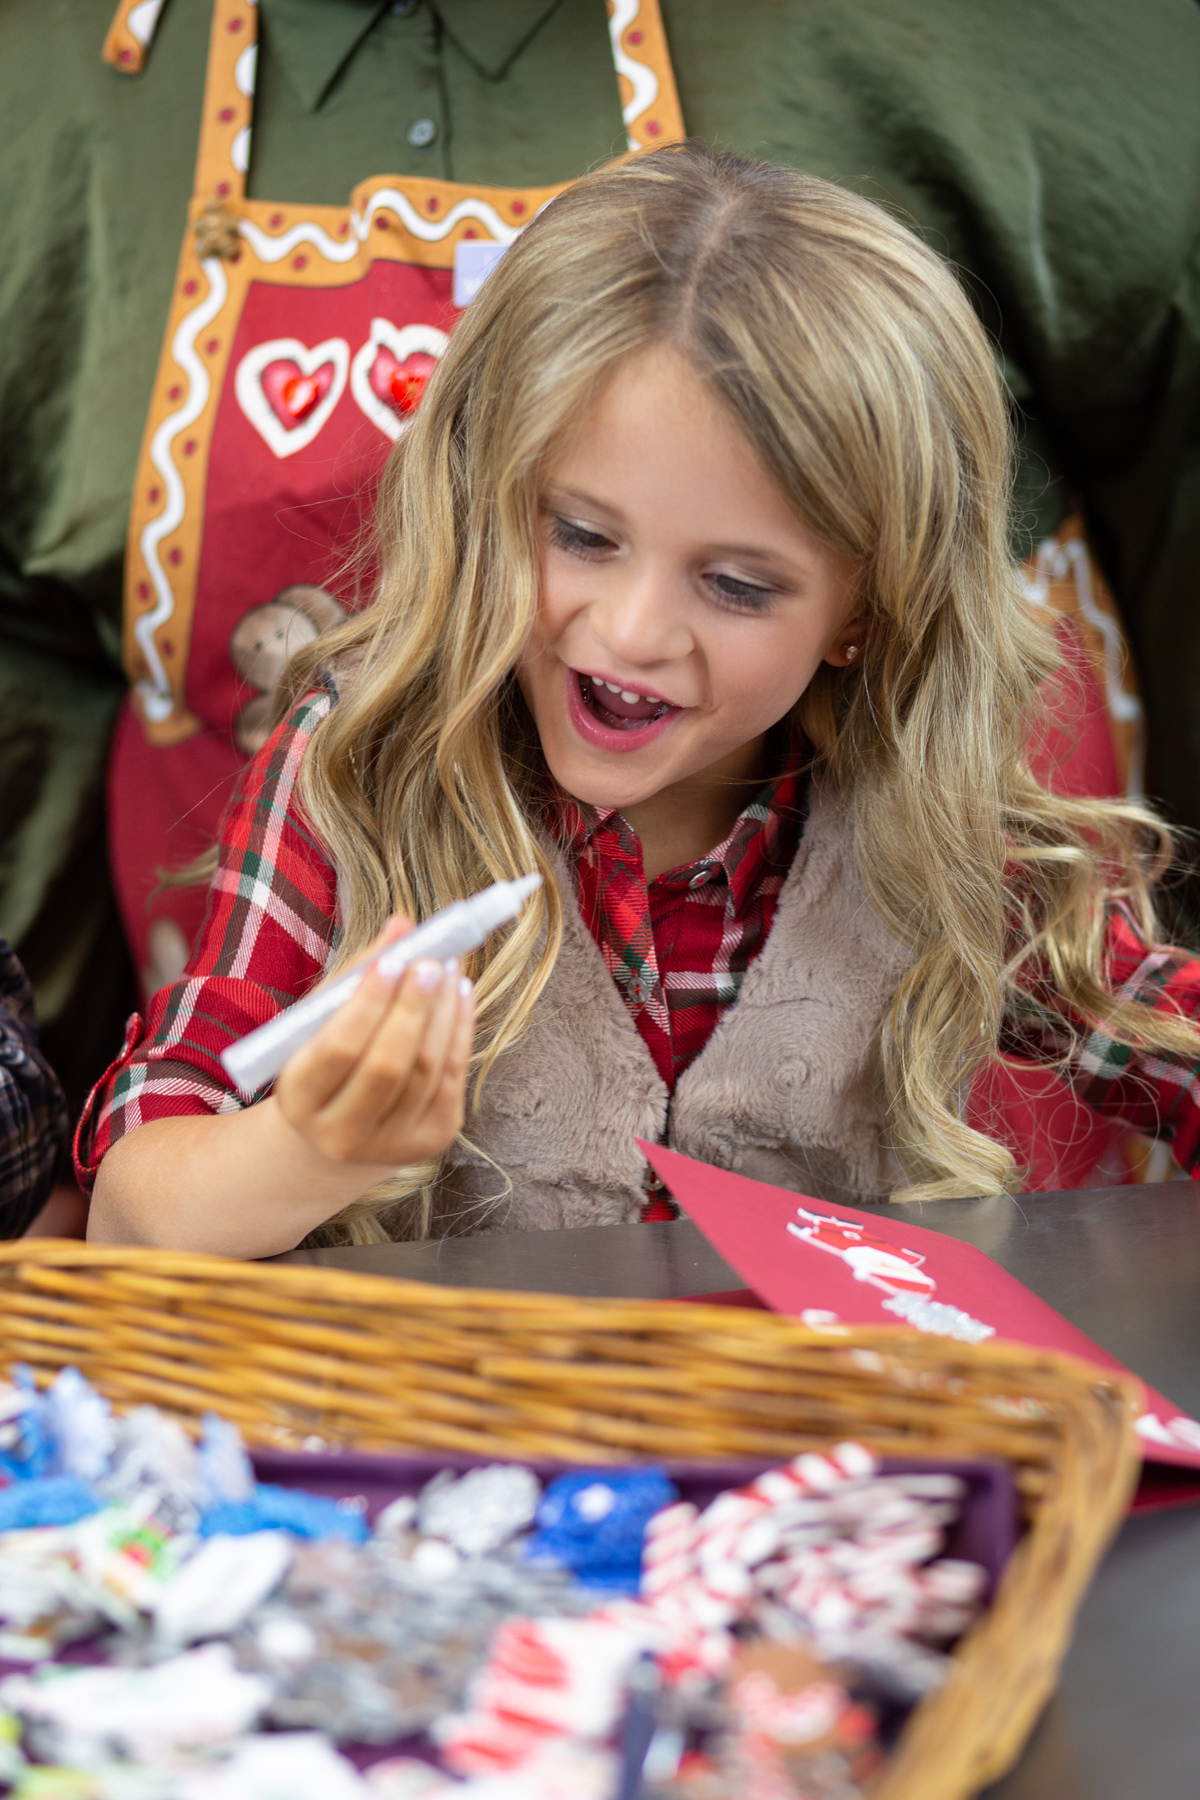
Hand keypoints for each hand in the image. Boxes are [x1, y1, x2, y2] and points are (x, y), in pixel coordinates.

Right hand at [273, 918, 474, 1170]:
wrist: (339, 1131)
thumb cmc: (327, 1060)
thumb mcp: (322, 1020)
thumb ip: (358, 973)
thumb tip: (403, 925)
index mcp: (300, 1101)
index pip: (338, 1049)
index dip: (368, 1003)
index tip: (393, 961)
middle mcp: (342, 1134)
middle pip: (387, 1066)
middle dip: (413, 1008)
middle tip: (430, 962)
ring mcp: (390, 1145)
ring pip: (426, 1071)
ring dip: (443, 1012)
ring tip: (448, 969)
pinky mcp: (432, 1140)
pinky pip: (452, 1078)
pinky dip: (461, 1030)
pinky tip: (461, 993)